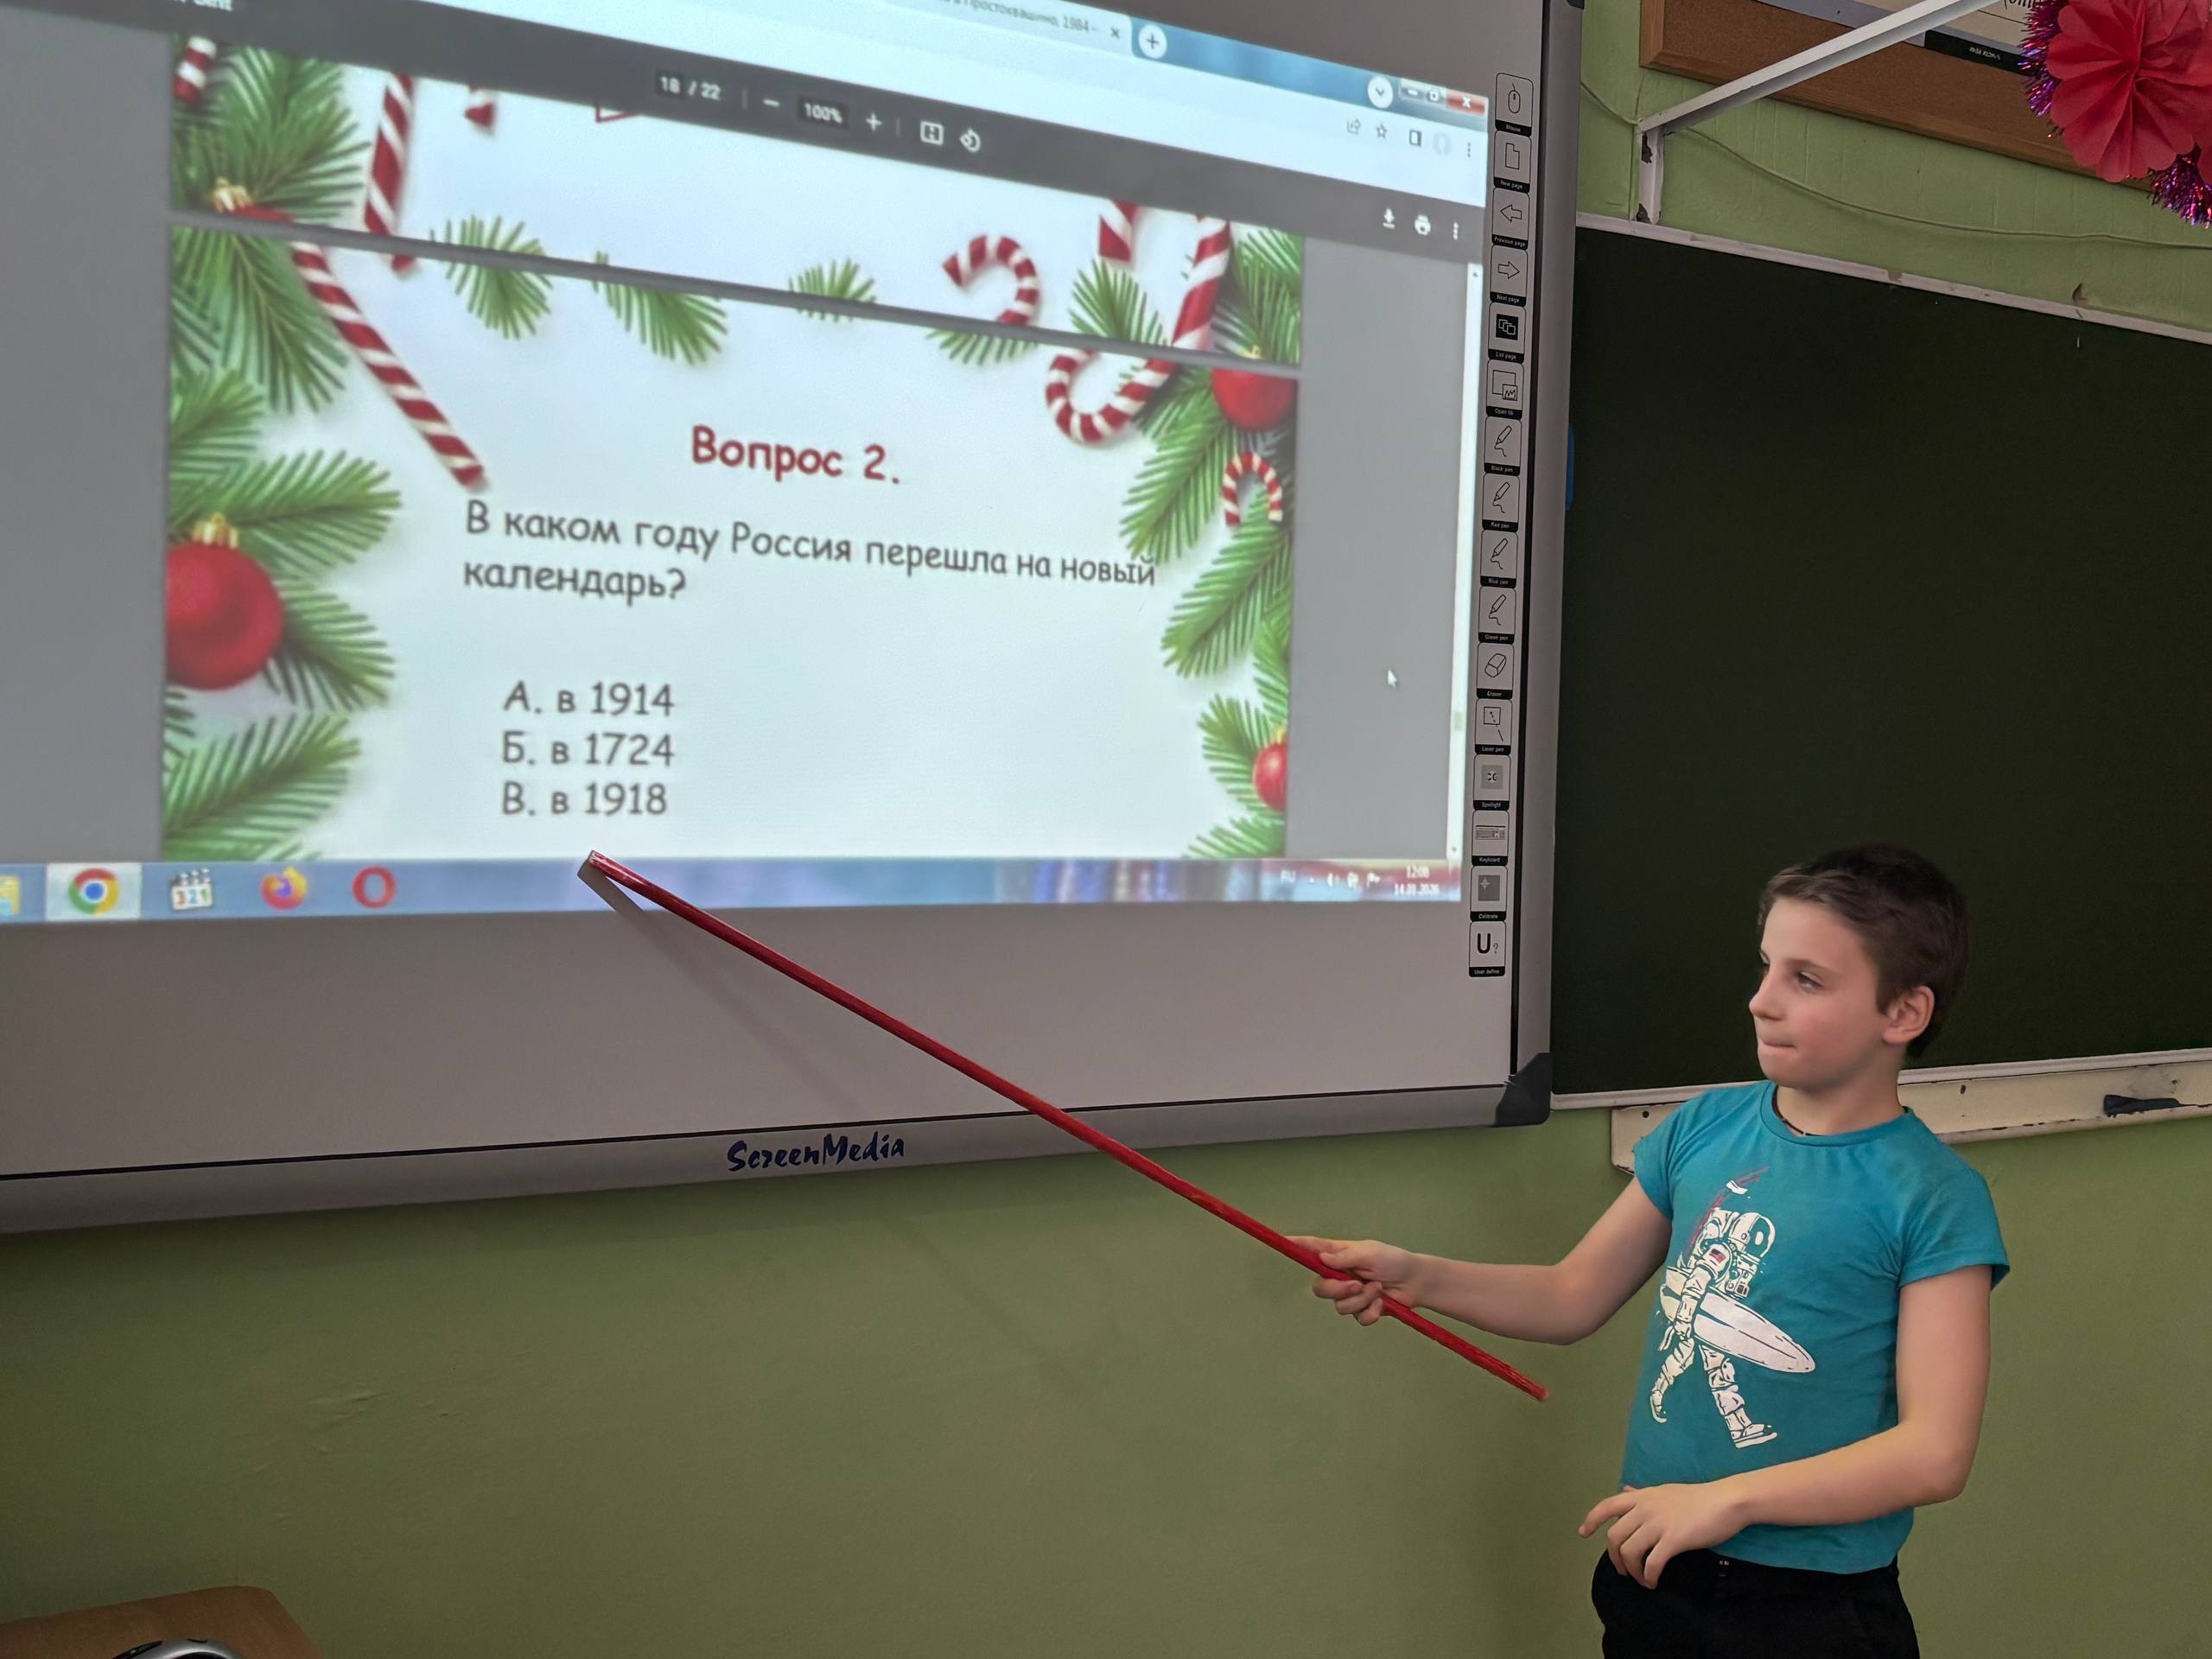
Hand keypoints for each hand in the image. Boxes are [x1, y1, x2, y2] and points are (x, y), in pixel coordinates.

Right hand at [1287, 1236, 1422, 1325]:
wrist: (1416, 1282)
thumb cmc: (1393, 1260)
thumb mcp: (1370, 1254)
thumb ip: (1345, 1258)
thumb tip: (1322, 1259)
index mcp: (1339, 1256)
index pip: (1312, 1249)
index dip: (1297, 1246)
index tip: (1283, 1241)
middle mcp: (1341, 1275)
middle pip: (1320, 1289)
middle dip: (1338, 1290)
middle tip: (1357, 1285)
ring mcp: (1351, 1294)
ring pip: (1340, 1307)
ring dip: (1361, 1300)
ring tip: (1378, 1290)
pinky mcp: (1363, 1309)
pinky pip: (1357, 1319)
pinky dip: (1371, 1312)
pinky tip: (1381, 1304)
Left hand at [1579, 1482, 1743, 1586]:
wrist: (1726, 1501)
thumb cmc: (1698, 1497)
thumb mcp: (1664, 1491)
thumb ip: (1643, 1494)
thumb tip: (1626, 1490)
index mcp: (1642, 1496)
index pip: (1607, 1506)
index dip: (1592, 1520)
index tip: (1583, 1533)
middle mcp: (1645, 1509)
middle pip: (1615, 1536)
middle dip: (1615, 1558)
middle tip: (1623, 1571)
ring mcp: (1658, 1524)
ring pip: (1630, 1552)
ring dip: (1632, 1571)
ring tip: (1641, 1579)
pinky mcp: (1673, 1540)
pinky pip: (1652, 1563)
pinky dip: (1648, 1576)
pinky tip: (1653, 1582)